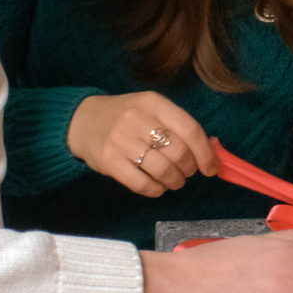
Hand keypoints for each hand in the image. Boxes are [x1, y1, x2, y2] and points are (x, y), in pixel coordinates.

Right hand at [68, 92, 216, 197]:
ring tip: (174, 180)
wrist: (82, 121)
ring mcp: (121, 140)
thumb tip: (209, 152)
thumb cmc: (125, 117)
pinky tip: (157, 186)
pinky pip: (142, 184)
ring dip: (175, 181)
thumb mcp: (150, 109)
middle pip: (178, 152)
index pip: (190, 129)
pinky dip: (156, 190)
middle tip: (187, 172)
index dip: (205, 153)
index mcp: (153, 102)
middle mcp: (137, 119)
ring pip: (163, 170)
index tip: (209, 166)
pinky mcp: (109, 161)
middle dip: (189, 168)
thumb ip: (177, 126)